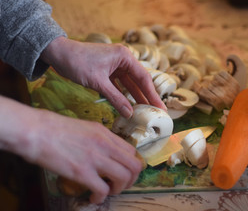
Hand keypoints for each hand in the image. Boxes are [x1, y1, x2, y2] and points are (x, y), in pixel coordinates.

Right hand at [0, 96, 141, 203]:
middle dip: (131, 180)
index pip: (131, 151)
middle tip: (120, 185)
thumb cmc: (54, 128)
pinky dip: (101, 197)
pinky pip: (103, 189)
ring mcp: (95, 158)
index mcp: (105, 133)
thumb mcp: (84, 127)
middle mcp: (105, 144)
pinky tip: (93, 197)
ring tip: (108, 191)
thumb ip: (98, 139)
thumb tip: (104, 151)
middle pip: (134, 165)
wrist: (35, 130)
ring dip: (119, 189)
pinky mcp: (82, 172)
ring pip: (124, 177)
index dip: (130, 165)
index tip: (123, 172)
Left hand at [41, 36, 165, 117]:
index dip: (152, 94)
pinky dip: (123, 95)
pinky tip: (128, 105)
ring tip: (145, 111)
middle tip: (157, 112)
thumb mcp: (98, 82)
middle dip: (146, 97)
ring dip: (135, 97)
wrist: (58, 53)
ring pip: (129, 84)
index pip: (143, 78)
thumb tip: (130, 114)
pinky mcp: (107, 72)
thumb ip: (115, 98)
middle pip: (138, 81)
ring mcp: (115, 66)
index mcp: (125, 57)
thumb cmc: (77, 63)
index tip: (160, 107)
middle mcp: (123, 60)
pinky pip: (119, 85)